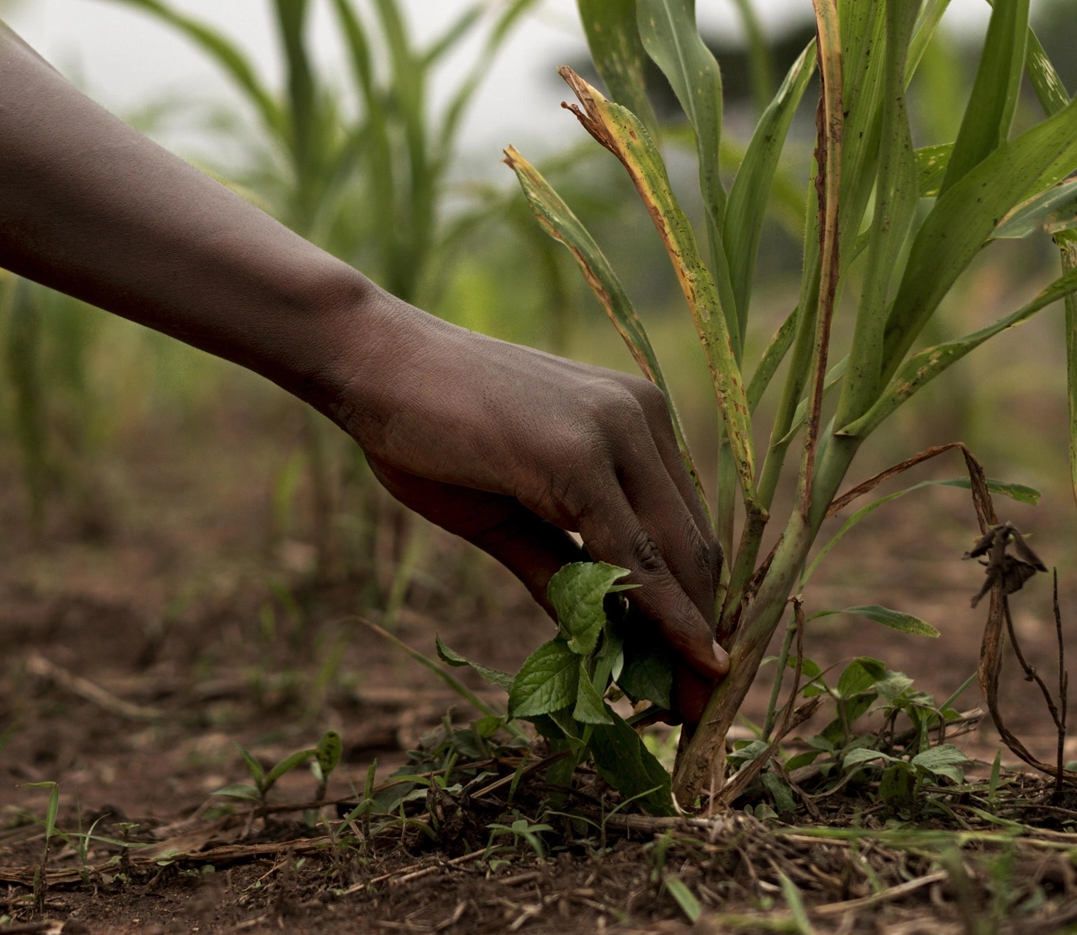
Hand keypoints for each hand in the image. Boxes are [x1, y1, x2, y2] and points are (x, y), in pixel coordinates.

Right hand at [328, 296, 727, 715]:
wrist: (371, 365)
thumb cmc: (426, 431)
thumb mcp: (506, 510)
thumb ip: (558, 567)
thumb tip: (597, 641)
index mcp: (631, 418)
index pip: (684, 527)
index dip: (698, 607)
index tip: (701, 675)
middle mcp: (640, 416)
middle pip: (696, 546)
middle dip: (704, 634)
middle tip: (705, 711)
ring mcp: (615, 429)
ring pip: (677, 554)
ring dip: (689, 638)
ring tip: (691, 710)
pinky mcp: (581, 454)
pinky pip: (632, 554)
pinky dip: (659, 617)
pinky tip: (676, 664)